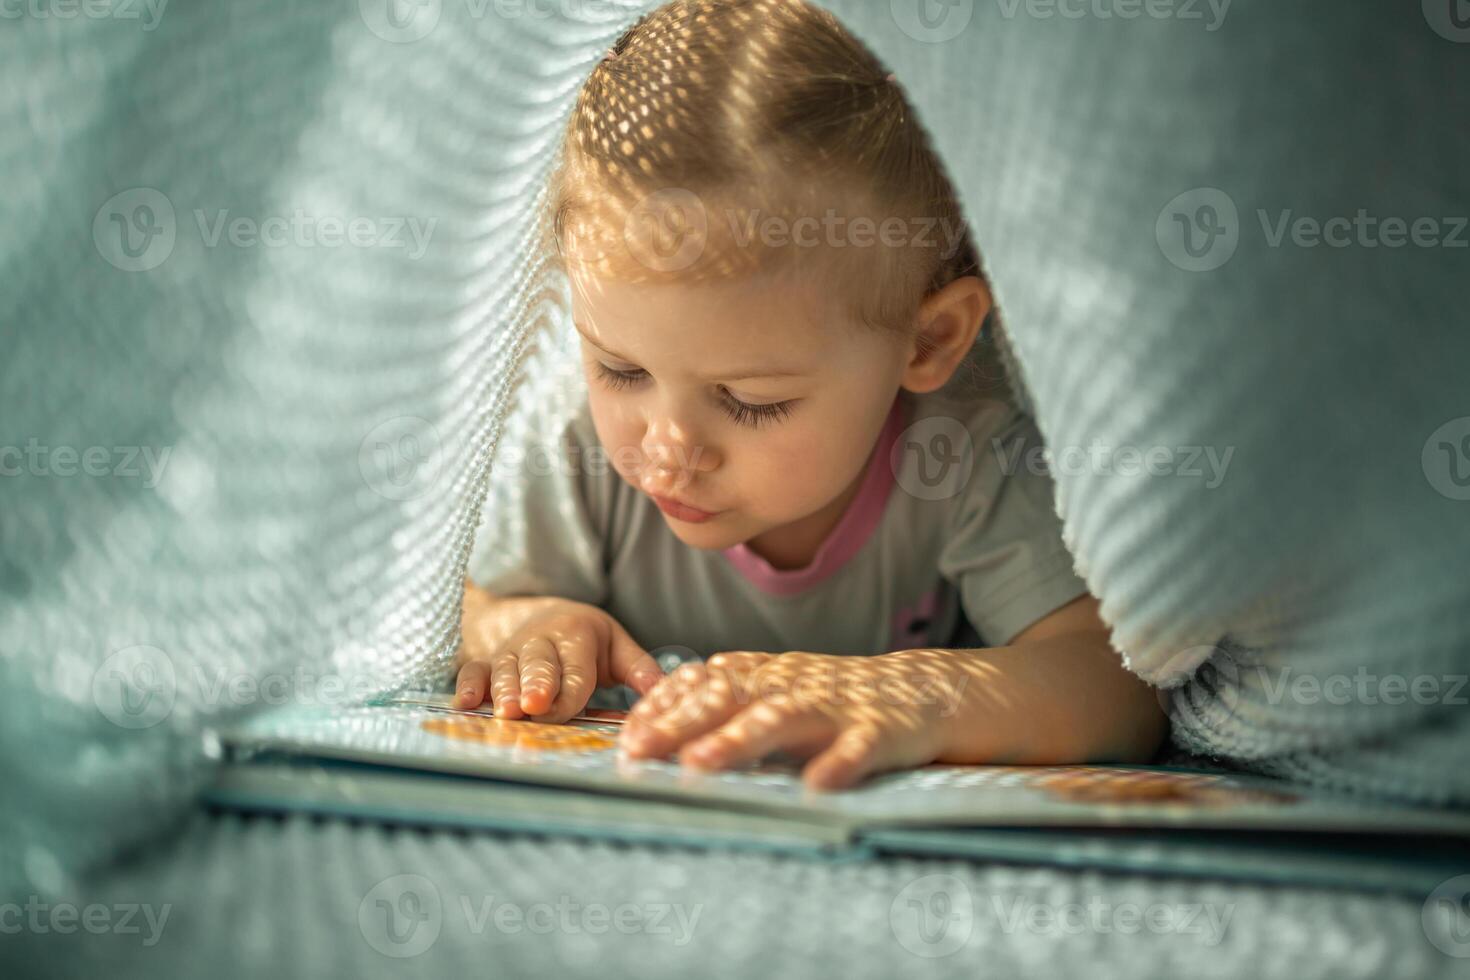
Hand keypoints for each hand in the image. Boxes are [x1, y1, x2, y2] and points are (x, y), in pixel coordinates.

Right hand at [454, 598, 663, 722]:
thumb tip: (665, 691)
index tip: (561, 708)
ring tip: (505, 712)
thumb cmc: (585, 639)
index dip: (569, 690)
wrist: (540, 615)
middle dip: (535, 684)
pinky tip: (464, 705)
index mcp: (576, 634)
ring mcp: (510, 652)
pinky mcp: (486, 662)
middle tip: (533, 705)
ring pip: (504, 669)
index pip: (575, 667)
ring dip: (502, 691)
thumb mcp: (616, 645)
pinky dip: (467, 686)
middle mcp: (539, 641)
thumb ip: (639, 669)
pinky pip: (473, 672)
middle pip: (537, 664)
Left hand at [618, 650, 968, 789]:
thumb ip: (728, 707)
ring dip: (739, 740)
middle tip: (637, 751)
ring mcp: (839, 707)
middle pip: (731, 698)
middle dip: (680, 724)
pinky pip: (860, 747)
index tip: (627, 735)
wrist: (933, 690)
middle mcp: (795, 686)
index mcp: (768, 677)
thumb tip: (657, 729)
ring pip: (784, 718)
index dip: (664, 707)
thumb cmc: (842, 702)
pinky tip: (818, 785)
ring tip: (699, 764)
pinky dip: (839, 763)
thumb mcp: (780, 696)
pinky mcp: (884, 731)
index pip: (705, 683)